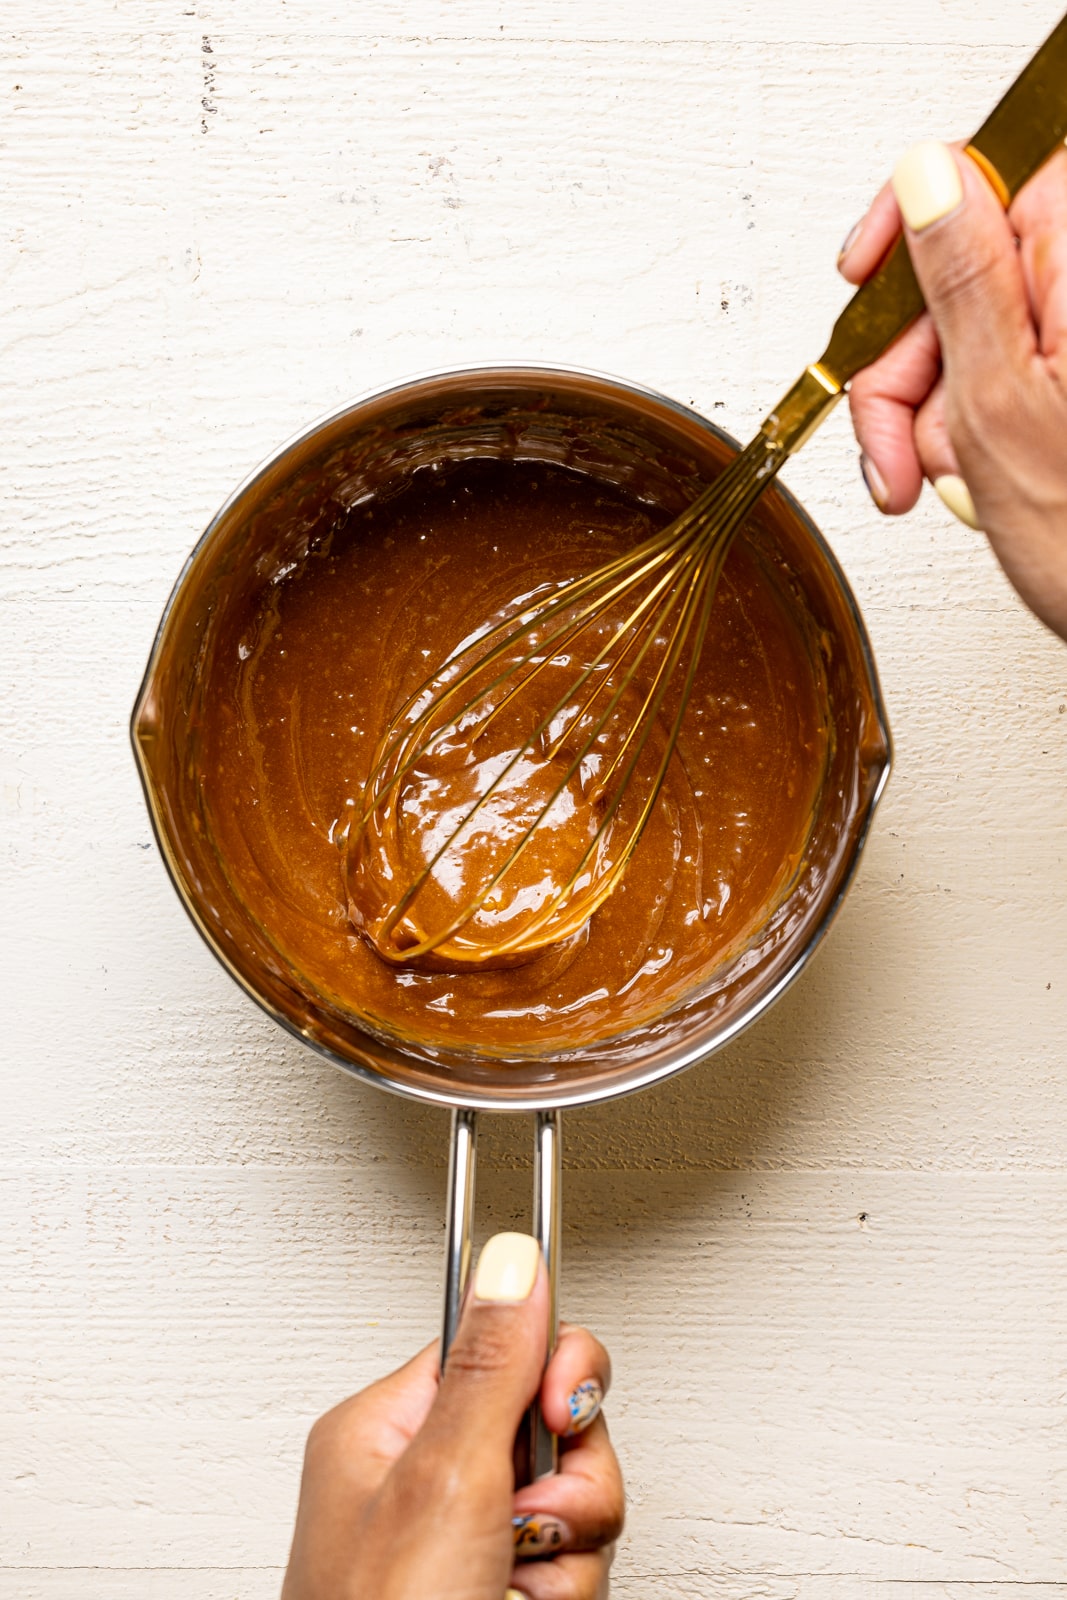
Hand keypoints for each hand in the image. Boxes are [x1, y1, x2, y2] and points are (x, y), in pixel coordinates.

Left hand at [281, 1232, 622, 1599]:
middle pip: (552, 1429)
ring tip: (516, 1590)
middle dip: (568, 1487)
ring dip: (569, 1558)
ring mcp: (466, 1546)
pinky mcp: (504, 1597)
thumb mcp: (444, 1482)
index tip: (564, 1404)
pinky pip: (577, 1572)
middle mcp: (425, 1481)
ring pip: (577, 1507)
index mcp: (387, 1430)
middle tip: (528, 1527)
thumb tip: (513, 1254)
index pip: (498, 1346)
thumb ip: (493, 1367)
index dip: (550, 1372)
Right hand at [839, 139, 1066, 641]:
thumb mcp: (998, 404)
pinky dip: (978, 422)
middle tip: (899, 445)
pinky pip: (1012, 369)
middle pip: (970, 267)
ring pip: (981, 329)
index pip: (982, 172)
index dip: (907, 220)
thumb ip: (958, 278)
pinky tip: (983, 473)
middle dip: (914, 359)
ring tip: (953, 479)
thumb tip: (924, 176)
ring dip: (940, 408)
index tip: (862, 279)